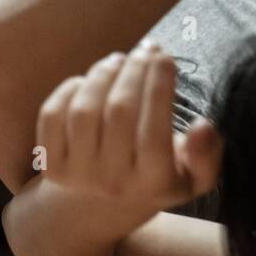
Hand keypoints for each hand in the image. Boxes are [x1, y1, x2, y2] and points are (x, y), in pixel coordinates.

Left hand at [37, 44, 221, 235]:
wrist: (102, 206)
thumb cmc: (157, 177)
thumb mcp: (193, 178)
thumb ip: (206, 155)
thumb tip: (204, 127)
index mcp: (153, 184)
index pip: (155, 130)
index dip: (159, 86)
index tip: (164, 55)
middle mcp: (112, 183)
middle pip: (119, 113)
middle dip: (133, 71)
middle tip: (143, 49)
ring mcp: (77, 175)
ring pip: (84, 111)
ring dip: (102, 75)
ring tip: (117, 60)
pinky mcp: (49, 164)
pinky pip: (52, 116)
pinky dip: (68, 90)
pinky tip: (88, 82)